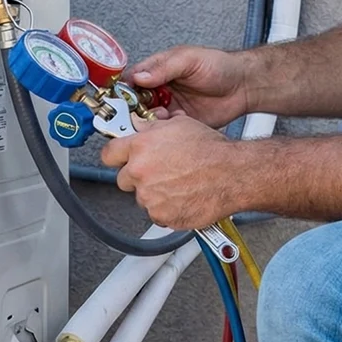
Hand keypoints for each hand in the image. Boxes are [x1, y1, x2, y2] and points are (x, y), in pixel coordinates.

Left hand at [100, 115, 239, 229]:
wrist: (233, 174)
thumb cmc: (211, 150)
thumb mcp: (179, 125)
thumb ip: (152, 128)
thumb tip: (139, 127)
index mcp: (141, 147)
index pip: (108, 154)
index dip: (116, 156)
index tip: (119, 158)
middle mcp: (141, 172)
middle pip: (123, 179)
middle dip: (137, 176)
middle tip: (158, 172)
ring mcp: (149, 196)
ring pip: (142, 198)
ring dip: (154, 193)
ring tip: (177, 184)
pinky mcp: (161, 216)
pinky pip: (157, 214)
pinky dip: (167, 209)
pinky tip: (182, 196)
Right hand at [127, 45, 248, 128]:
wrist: (243, 86)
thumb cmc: (220, 66)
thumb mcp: (189, 59)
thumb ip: (163, 67)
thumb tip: (139, 76)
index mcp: (158, 71)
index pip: (131, 82)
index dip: (123, 92)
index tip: (121, 101)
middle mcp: (160, 90)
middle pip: (135, 105)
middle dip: (134, 111)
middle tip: (140, 114)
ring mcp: (170, 108)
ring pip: (147, 120)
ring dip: (149, 123)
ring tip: (162, 117)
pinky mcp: (181, 124)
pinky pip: (165, 132)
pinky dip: (165, 132)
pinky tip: (175, 124)